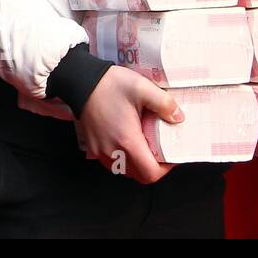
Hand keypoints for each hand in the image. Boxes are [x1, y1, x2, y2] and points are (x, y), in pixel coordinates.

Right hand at [77, 66, 180, 183]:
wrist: (79, 81)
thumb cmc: (109, 84)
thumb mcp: (142, 88)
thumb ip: (164, 103)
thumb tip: (178, 118)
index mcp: (128, 140)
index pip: (151, 173)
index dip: (166, 169)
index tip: (171, 156)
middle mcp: (113, 150)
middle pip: (139, 176)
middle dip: (153, 168)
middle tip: (159, 151)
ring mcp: (100, 150)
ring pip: (125, 170)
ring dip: (137, 164)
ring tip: (143, 145)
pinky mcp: (93, 146)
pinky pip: (112, 162)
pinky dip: (123, 159)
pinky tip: (126, 142)